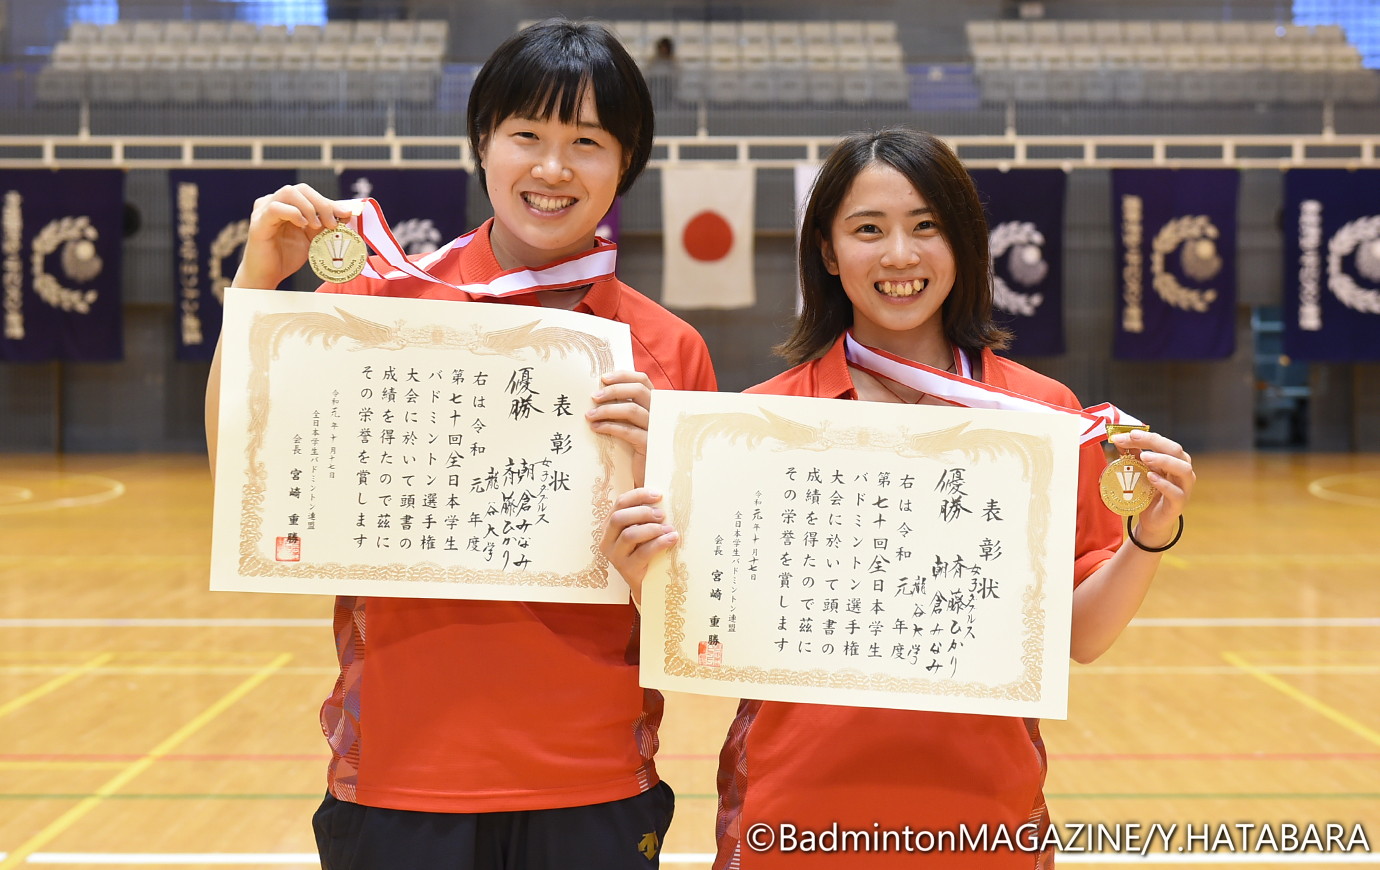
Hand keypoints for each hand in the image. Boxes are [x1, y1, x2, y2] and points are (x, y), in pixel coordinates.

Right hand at [232, 183, 357, 289]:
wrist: (267, 276)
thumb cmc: (286, 256)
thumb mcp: (311, 238)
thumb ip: (324, 225)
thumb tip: (345, 213)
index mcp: (286, 204)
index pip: (310, 193)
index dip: (329, 202)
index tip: (346, 215)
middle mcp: (273, 202)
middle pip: (301, 189)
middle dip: (322, 204)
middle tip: (332, 223)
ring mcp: (263, 210)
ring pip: (288, 192)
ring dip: (309, 207)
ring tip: (317, 226)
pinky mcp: (258, 223)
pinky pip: (275, 208)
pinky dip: (294, 213)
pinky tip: (303, 225)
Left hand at [586, 370, 652, 486]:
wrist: (650, 478)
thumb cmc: (638, 448)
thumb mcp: (634, 425)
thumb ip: (625, 408)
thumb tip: (599, 393)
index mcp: (656, 404)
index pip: (643, 380)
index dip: (623, 376)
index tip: (603, 378)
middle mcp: (659, 413)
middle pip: (638, 391)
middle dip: (613, 390)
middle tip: (594, 396)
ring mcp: (656, 429)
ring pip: (631, 410)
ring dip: (606, 410)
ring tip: (589, 415)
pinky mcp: (649, 446)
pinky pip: (627, 431)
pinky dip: (609, 427)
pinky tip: (596, 428)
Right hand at [600, 488, 678, 606]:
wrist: (646, 583)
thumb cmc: (645, 550)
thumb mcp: (641, 531)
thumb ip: (644, 515)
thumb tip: (661, 495)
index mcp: (609, 526)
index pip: (619, 503)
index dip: (638, 495)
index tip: (658, 495)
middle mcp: (607, 540)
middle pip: (619, 517)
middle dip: (643, 512)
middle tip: (662, 514)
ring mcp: (615, 556)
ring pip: (629, 535)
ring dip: (652, 528)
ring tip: (668, 528)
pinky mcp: (627, 569)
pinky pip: (643, 553)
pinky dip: (660, 543)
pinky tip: (672, 538)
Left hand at [1112, 429, 1194, 548]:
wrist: (1153, 520)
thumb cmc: (1149, 493)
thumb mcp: (1140, 471)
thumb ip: (1133, 456)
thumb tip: (1118, 440)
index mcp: (1175, 460)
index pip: (1163, 443)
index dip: (1145, 436)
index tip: (1124, 434)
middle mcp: (1183, 471)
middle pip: (1176, 451)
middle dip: (1154, 442)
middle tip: (1134, 438)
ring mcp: (1184, 487)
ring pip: (1183, 469)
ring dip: (1164, 460)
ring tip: (1144, 456)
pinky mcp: (1179, 504)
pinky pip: (1176, 492)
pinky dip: (1164, 484)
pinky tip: (1151, 477)